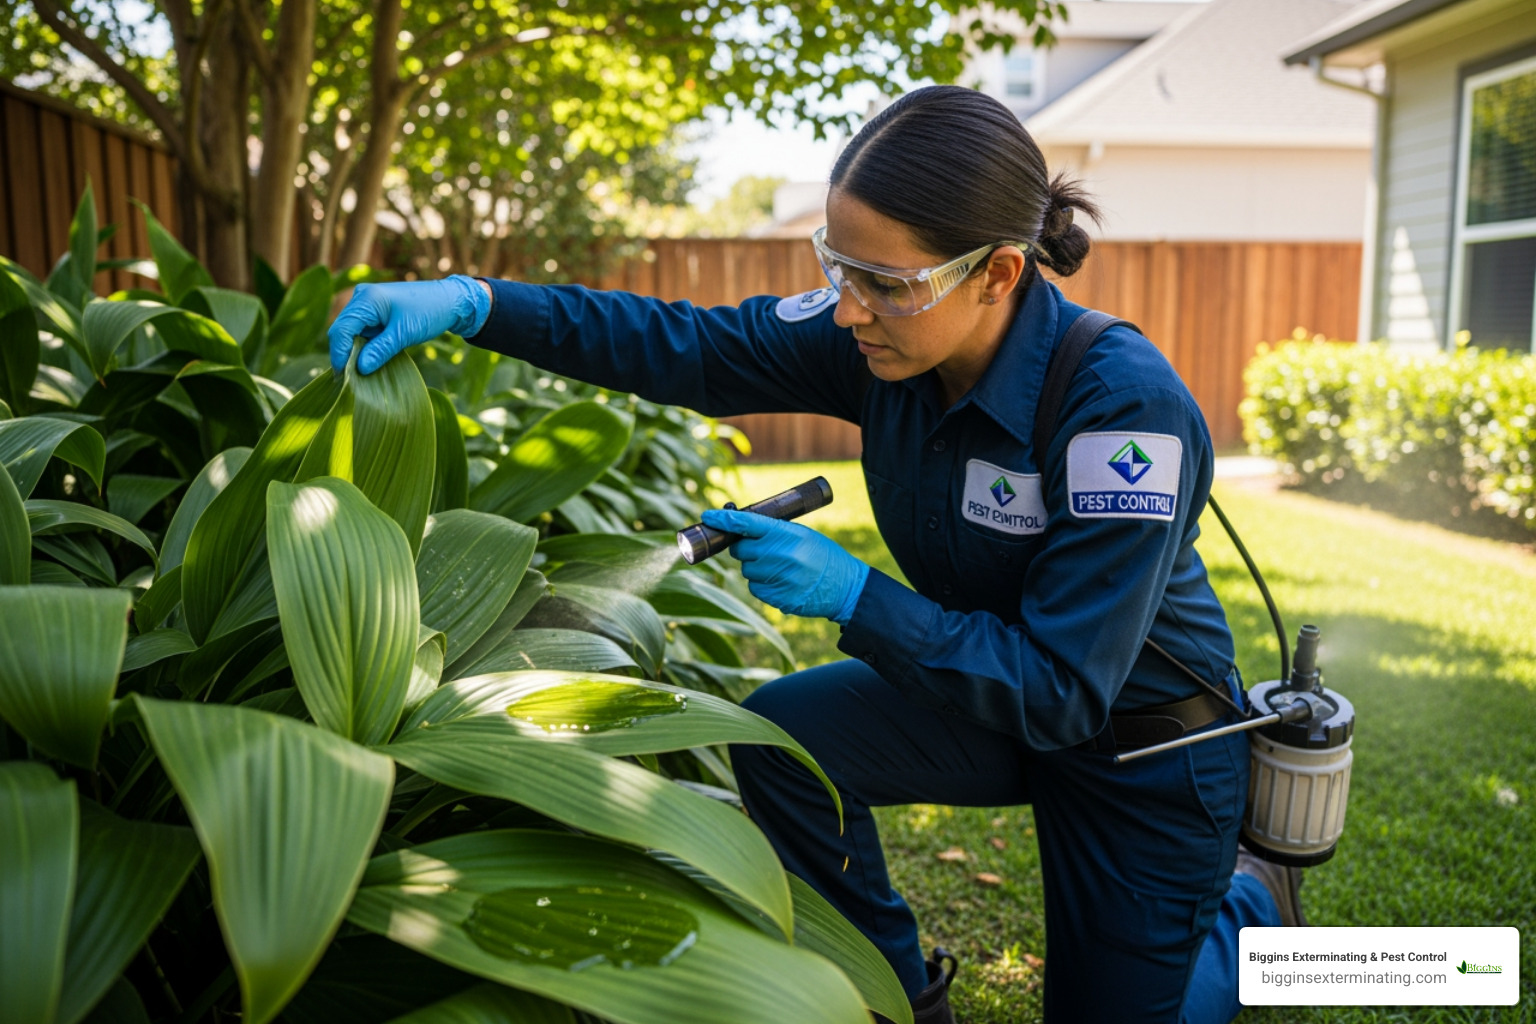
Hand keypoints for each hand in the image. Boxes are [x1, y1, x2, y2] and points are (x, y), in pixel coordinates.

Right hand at [327, 276, 490, 373]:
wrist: (449, 301)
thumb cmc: (429, 312)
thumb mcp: (405, 334)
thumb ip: (380, 350)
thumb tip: (359, 369)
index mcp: (367, 299)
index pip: (342, 329)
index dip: (339, 353)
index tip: (343, 377)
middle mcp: (361, 298)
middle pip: (342, 331)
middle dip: (345, 354)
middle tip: (349, 380)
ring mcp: (367, 305)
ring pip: (350, 333)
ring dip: (354, 352)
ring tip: (358, 375)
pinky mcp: (373, 313)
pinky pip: (361, 332)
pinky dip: (363, 347)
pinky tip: (368, 363)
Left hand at [700, 508, 869, 624]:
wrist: (845, 587)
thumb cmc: (823, 556)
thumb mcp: (803, 535)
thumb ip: (774, 531)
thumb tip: (741, 528)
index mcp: (786, 534)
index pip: (746, 523)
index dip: (724, 519)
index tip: (708, 516)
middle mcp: (779, 555)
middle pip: (740, 549)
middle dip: (744, 548)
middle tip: (761, 548)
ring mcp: (777, 578)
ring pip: (746, 570)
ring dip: (755, 567)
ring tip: (780, 567)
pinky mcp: (776, 597)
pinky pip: (754, 587)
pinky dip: (762, 584)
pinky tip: (781, 581)